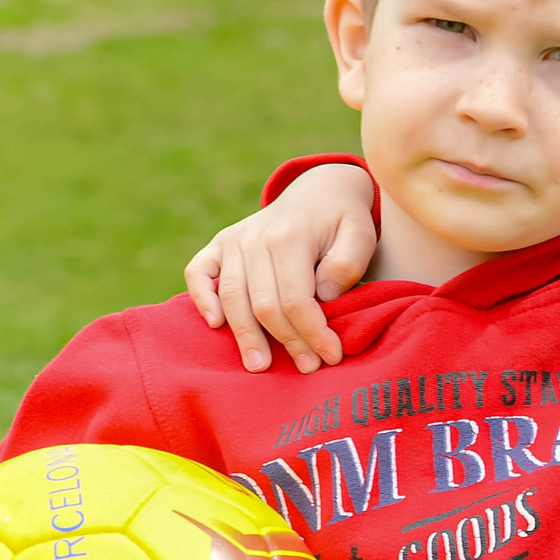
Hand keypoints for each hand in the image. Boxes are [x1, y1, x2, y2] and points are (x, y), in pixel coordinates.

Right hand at [182, 163, 378, 373]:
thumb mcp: (361, 234)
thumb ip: (348, 262)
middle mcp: (256, 237)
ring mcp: (234, 240)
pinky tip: (216, 325)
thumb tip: (324, 295)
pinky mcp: (220, 244)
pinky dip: (201, 298)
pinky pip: (197, 271)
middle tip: (306, 367)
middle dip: (287, 341)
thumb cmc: (343, 220)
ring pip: (233, 297)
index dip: (312, 332)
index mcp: (291, 235)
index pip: (296, 298)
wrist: (318, 191)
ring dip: (245, 336)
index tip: (331, 355)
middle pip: (264, 304)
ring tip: (259, 366)